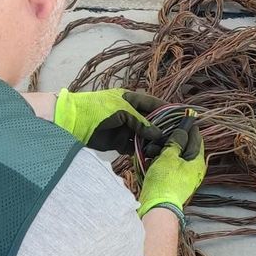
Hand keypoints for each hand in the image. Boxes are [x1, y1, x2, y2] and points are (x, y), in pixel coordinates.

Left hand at [53, 88, 167, 152]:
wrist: (73, 122)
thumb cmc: (97, 109)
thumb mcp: (122, 110)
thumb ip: (141, 122)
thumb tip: (159, 134)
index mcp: (131, 99)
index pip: (155, 104)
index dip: (168, 110)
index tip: (182, 117)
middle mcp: (130, 114)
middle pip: (152, 122)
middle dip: (163, 129)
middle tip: (176, 137)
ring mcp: (125, 129)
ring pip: (145, 136)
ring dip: (154, 142)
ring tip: (165, 149)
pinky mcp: (119, 143)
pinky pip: (135, 147)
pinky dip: (143, 151)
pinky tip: (152, 156)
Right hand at [136, 117, 206, 219]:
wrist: (157, 207)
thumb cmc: (165, 181)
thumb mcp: (169, 157)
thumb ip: (176, 142)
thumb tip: (183, 131)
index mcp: (197, 161)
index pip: (196, 138)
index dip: (189, 127)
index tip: (182, 117)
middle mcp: (194, 168)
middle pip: (185, 147)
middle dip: (173, 139)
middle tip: (162, 131)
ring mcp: (184, 176)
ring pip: (175, 156)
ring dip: (164, 150)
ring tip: (153, 147)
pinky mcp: (174, 182)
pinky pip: (169, 166)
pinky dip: (161, 160)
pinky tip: (151, 157)